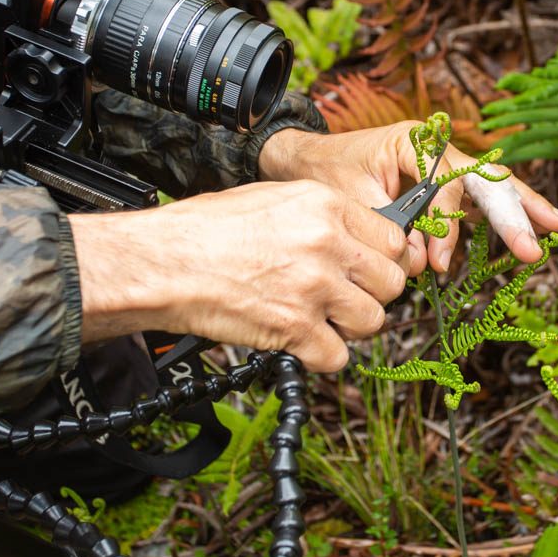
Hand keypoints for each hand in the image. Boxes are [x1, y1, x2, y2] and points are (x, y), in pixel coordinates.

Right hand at [70, 180, 412, 371]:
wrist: (164, 261)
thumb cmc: (207, 230)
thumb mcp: (275, 199)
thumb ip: (324, 218)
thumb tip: (356, 240)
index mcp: (326, 205)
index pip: (393, 239)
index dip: (381, 260)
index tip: (365, 271)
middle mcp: (327, 243)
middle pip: (392, 283)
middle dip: (370, 295)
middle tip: (342, 298)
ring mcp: (314, 287)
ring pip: (373, 321)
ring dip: (349, 328)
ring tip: (319, 320)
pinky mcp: (295, 328)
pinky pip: (337, 357)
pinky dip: (320, 357)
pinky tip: (298, 342)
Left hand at [260, 123, 557, 271]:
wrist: (306, 161)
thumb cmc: (326, 174)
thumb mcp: (351, 200)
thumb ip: (389, 230)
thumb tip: (426, 262)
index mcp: (414, 142)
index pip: (446, 184)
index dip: (446, 226)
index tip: (437, 263)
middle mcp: (437, 150)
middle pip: (485, 180)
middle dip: (513, 215)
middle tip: (534, 247)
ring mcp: (445, 166)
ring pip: (492, 186)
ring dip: (524, 209)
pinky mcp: (444, 186)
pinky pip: (480, 200)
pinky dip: (505, 215)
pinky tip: (534, 226)